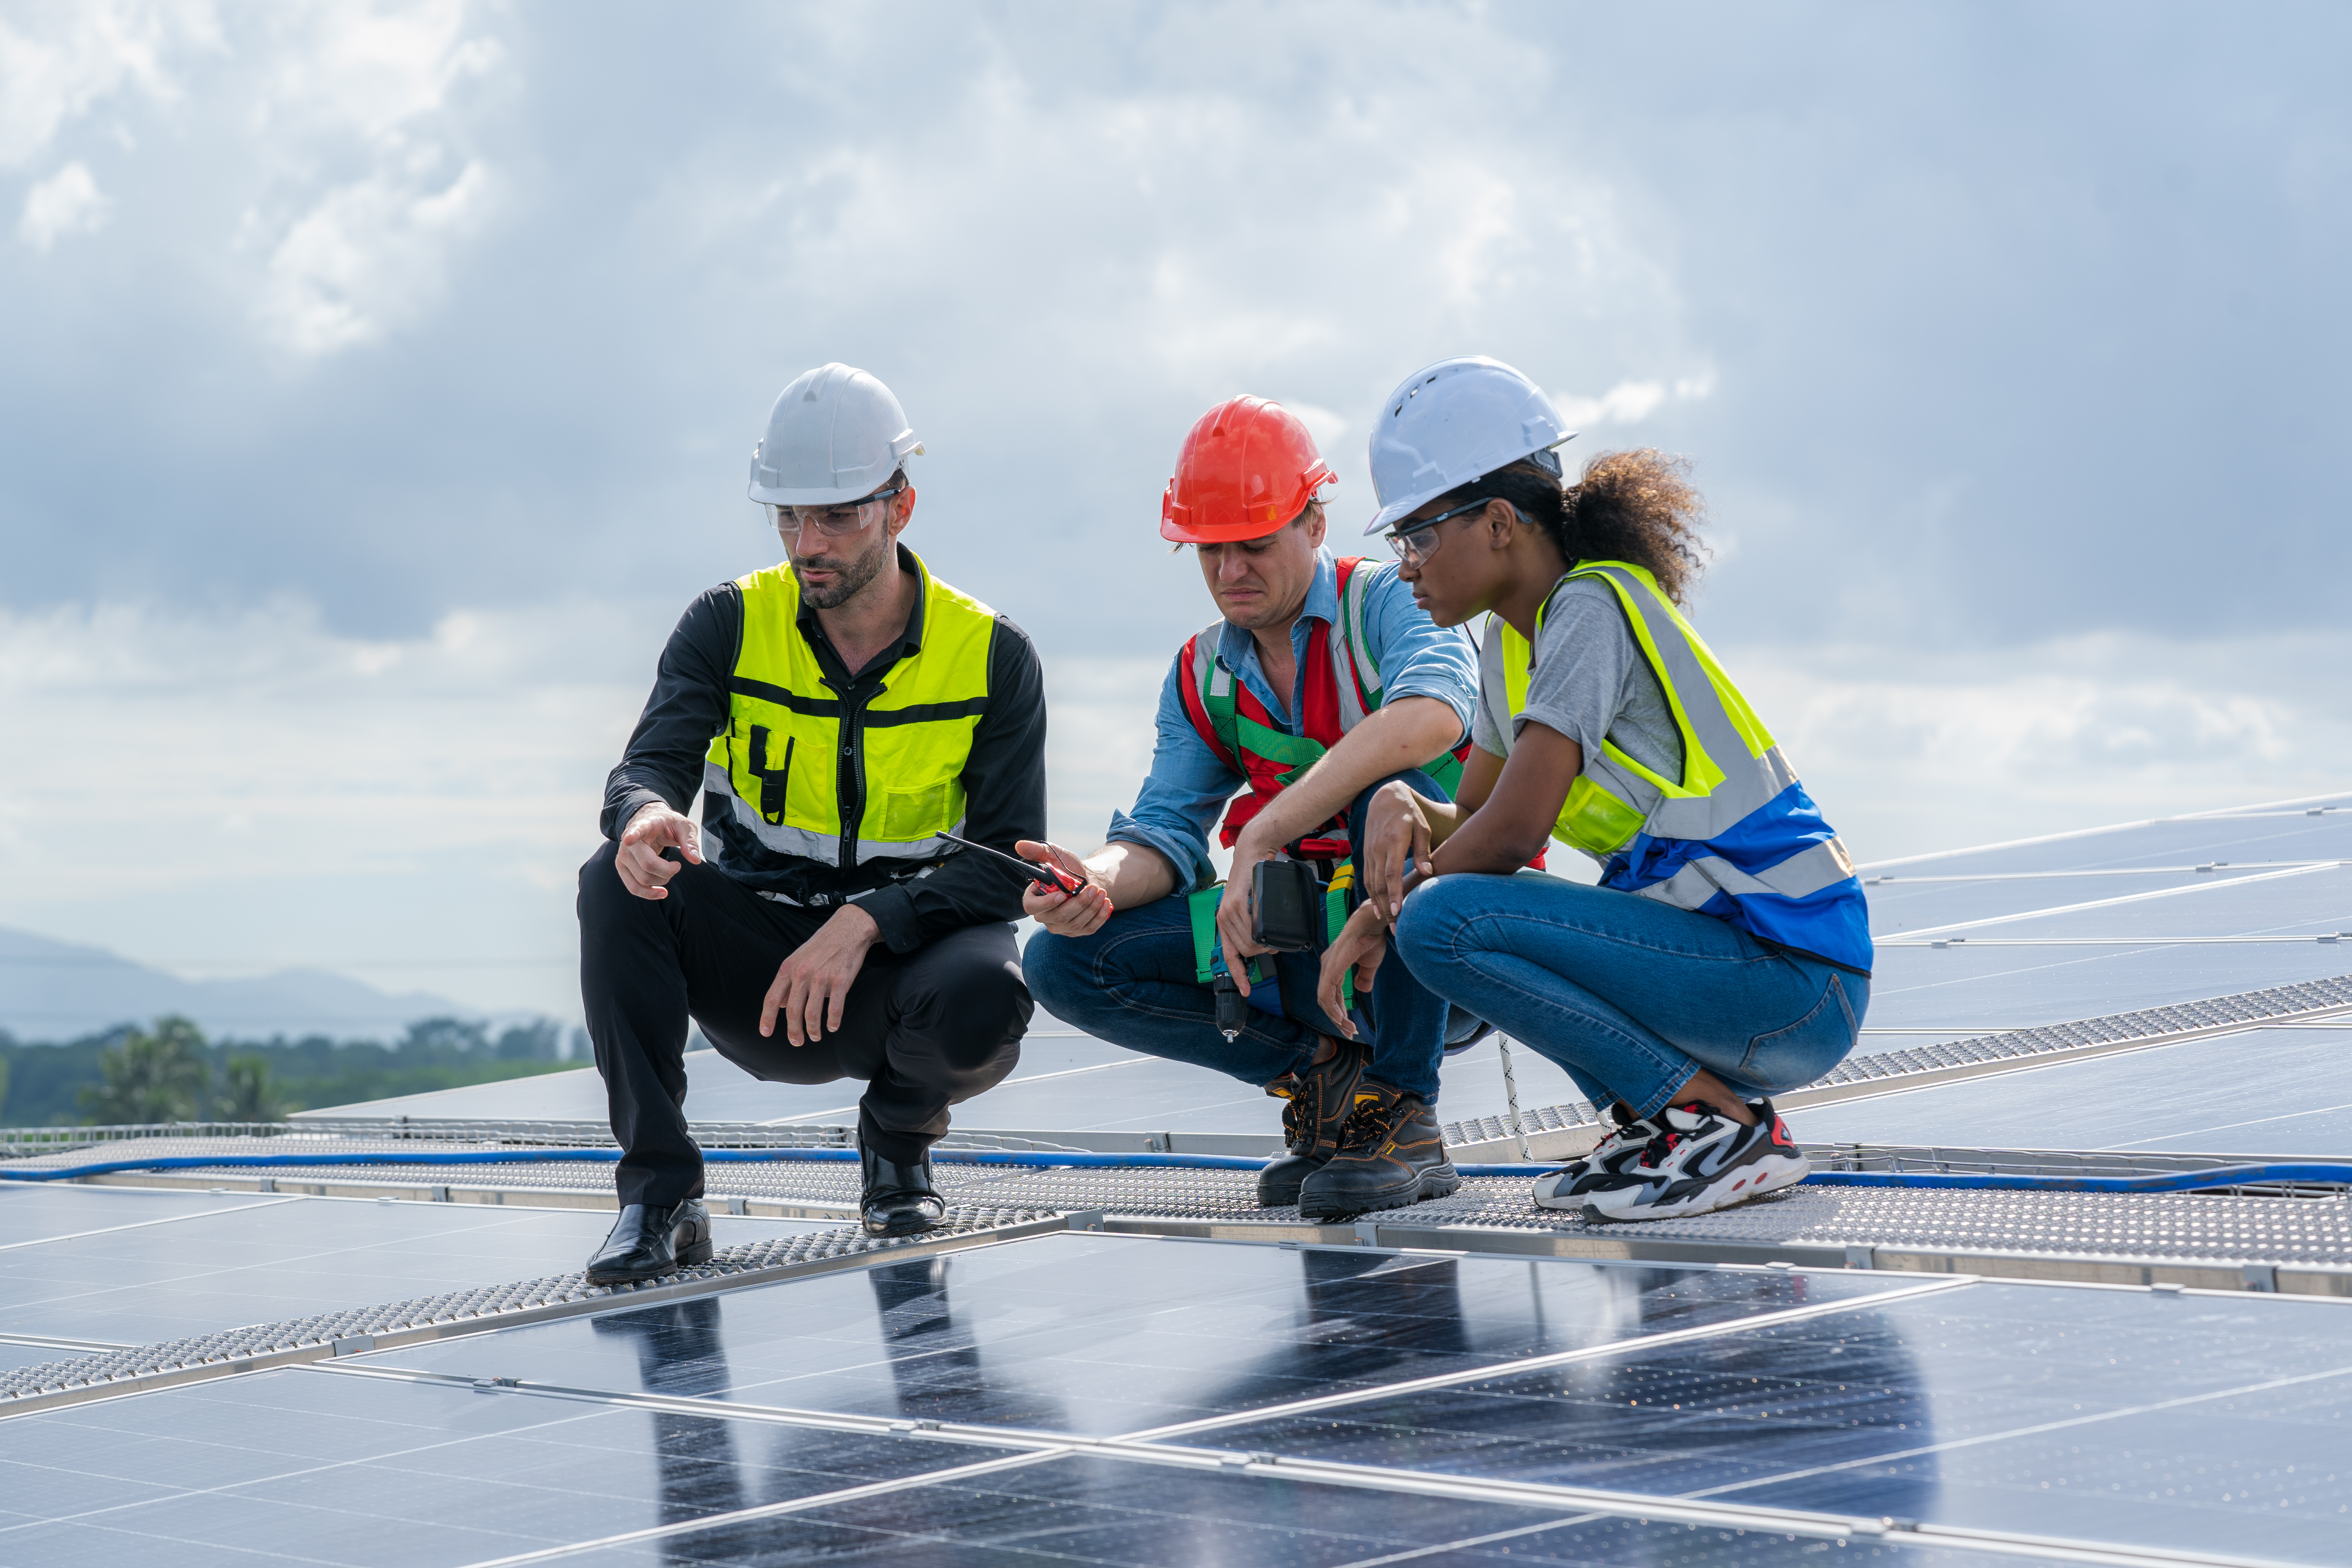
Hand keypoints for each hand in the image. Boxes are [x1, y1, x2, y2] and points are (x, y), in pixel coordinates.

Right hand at [616, 802, 701, 899]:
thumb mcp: (685, 827)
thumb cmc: (669, 825)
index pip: (636, 829)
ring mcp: (622, 856)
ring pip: (642, 879)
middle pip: (647, 864)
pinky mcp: (623, 868)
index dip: (632, 834)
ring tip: (671, 872)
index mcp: (644, 824)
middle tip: (678, 865)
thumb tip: (696, 860)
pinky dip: (648, 894)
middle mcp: (628, 841)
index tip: (628, 839)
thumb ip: (690, 841)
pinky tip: (662, 892)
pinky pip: (633, 887)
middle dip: (668, 870)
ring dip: (662, 881)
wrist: (652, 823)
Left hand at [760, 904, 879, 1045]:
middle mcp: (802, 974)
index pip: (771, 998)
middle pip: (792, 1011)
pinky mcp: (841, 981)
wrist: (848, 928)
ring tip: (815, 1036)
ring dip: (813, 1030)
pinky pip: (835, 1009)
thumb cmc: (823, 944)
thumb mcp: (797, 958)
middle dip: (793, 1031)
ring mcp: (822, 978)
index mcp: (788, 968)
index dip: (767, 1018)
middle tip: (796, 1042)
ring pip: (812, 1014)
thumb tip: (777, 1005)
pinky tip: (833, 1026)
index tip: (765, 1033)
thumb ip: (787, 982)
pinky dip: (833, 1022)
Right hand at [1016, 840, 1112, 935]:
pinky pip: (1088, 929)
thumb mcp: (1053, 855)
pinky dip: (1099, 917)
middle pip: (1059, 917)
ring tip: (1101, 892)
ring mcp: (1060, 927)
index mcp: (1033, 899)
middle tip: (1093, 888)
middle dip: (1078, 903)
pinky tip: (1106, 903)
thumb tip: (1020, 845)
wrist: (1085, 880)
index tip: (1063, 894)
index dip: (1047, 903)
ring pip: (1075, 924)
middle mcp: (1044, 916)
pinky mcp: (1075, 931)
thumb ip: (1037, 851)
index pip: (1033, 907)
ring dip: (1091, 908)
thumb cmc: (1067, 868)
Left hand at [1215, 829, 1281, 995]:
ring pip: (1248, 944)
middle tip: (1272, 945)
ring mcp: (1227, 912)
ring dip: (1264, 944)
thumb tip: (1267, 948)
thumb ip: (1254, 928)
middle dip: (1261, 954)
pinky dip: (1261, 931)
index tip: (1246, 991)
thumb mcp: (1251, 908)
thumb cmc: (1254, 881)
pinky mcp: (1235, 905)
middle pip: (1244, 953)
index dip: (1239, 975)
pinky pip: (1250, 929)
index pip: (1230, 957)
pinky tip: (1266, 922)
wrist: (1252, 855)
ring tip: (1272, 933)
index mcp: (1225, 924)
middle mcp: (1223, 920)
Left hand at [1317, 901, 1389, 1037]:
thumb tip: (1361, 990)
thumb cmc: (1371, 938)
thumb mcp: (1370, 964)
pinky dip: (1334, 1009)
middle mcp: (1327, 966)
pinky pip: (1327, 994)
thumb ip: (1364, 977)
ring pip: (1325, 999)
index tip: (1349, 1025)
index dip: (1339, 1011)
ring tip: (1348, 1029)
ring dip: (1336, 1017)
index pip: (1331, 994)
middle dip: (1337, 1018)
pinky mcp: (1332, 968)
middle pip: (1326, 999)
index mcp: (1334, 965)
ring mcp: (1327, 966)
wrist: (1373, 923)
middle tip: (1348, 1032)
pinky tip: (1343, 1019)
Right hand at [1359, 781, 1432, 922]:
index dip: (1394, 894)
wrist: (1385, 797)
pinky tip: (1378, 908)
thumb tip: (1427, 873)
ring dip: (1378, 905)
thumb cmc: (1409, 813)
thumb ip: (1423, 851)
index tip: (1397, 912)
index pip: (1391, 873)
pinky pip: (1366, 878)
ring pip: (1371, 883)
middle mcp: (1378, 849)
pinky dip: (1371, 895)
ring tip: (1387, 924)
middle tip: (1395, 929)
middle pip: (1379, 884)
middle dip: (1386, 908)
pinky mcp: (1366, 854)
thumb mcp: (1422, 827)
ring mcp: (1369, 852)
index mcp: (1394, 841)